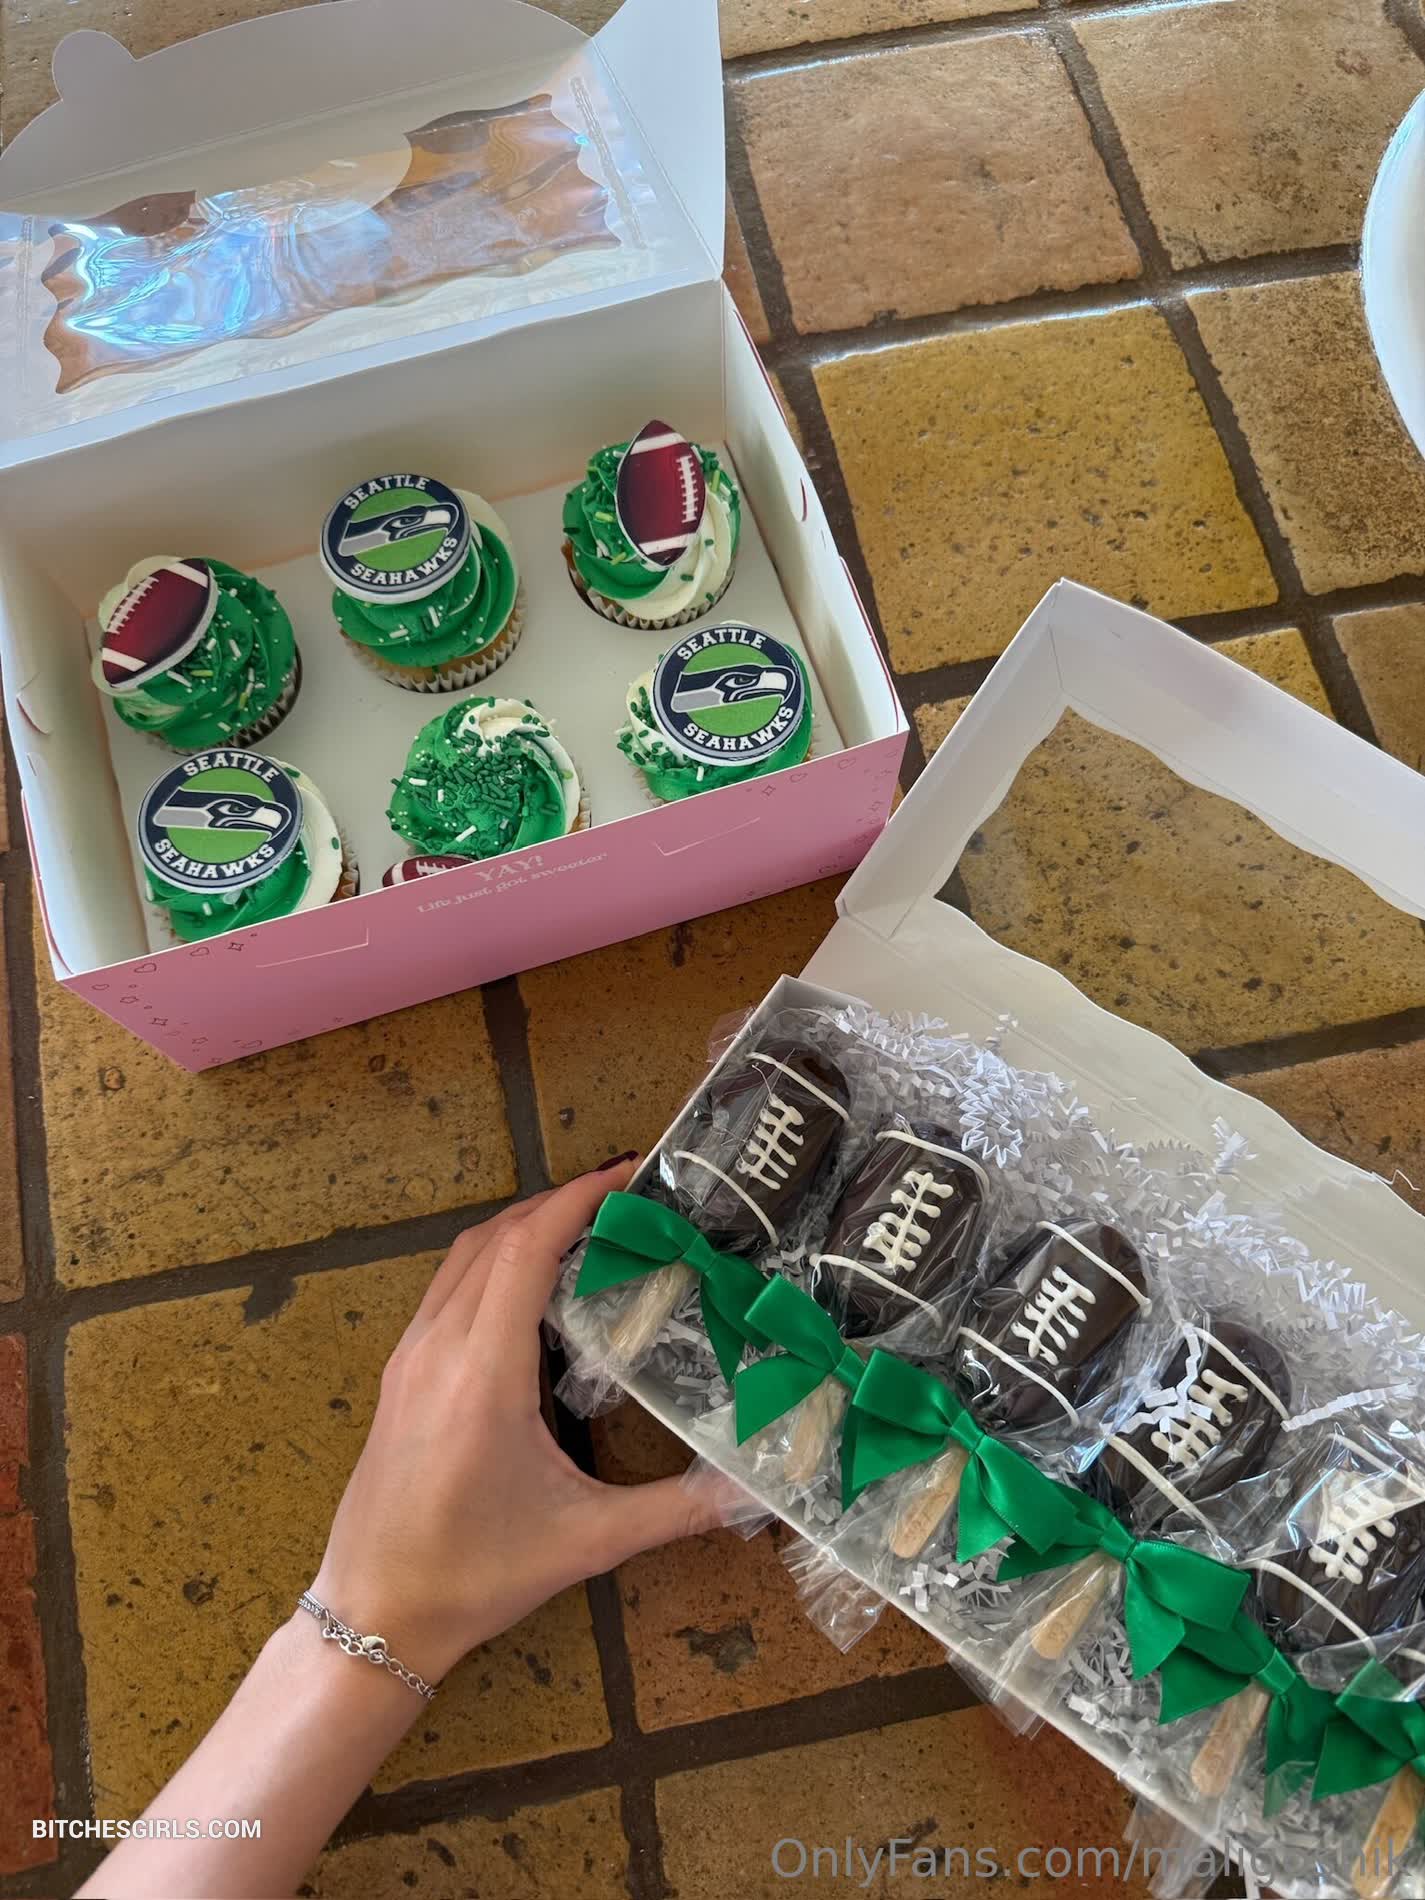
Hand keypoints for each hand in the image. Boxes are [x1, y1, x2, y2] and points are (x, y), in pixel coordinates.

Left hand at [309, 1161, 734, 1683]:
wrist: (370, 1615)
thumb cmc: (474, 1577)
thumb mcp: (586, 1542)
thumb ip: (675, 1510)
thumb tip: (756, 1492)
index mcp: (483, 1372)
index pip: (527, 1248)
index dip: (577, 1198)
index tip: (626, 1173)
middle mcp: (438, 1347)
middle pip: (496, 1237)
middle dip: (558, 1202)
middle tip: (622, 1196)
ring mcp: (409, 1357)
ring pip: (463, 1256)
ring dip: (520, 1226)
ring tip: (582, 1225)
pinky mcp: (398, 1374)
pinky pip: (446, 1287)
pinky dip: (490, 1260)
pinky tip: (528, 1285)